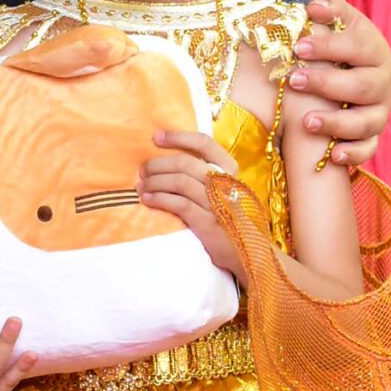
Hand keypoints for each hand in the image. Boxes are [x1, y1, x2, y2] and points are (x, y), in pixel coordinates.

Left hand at [140, 129, 244, 275]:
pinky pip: (180, 204)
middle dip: (157, 164)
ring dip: (154, 182)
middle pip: (185, 163)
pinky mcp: (210, 224)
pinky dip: (160, 199)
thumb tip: (170, 158)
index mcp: (230, 170)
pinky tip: (148, 200)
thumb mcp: (224, 190)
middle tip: (143, 171)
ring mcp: (219, 203)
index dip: (178, 137)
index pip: (204, 143)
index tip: (156, 138)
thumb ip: (205, 174)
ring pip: (180, 182)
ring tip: (141, 187)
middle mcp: (227, 183)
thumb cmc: (230, 219)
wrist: (249, 254)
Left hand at [286, 0, 390, 165]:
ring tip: (307, 122)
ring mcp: (379, 111)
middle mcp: (383, 83)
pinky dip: (353, 155)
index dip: (329, 47)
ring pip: (366, 122)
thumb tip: (315, 8)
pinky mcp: (372, 136)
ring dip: (337, 123)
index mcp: (376, 51)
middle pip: (362, 87)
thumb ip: (329, 6)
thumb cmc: (339, 43)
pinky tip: (333, 156)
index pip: (358, 47)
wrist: (352, 69)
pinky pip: (368, 149)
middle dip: (327, 84)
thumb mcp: (338, 20)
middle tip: (294, 80)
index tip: (299, 46)